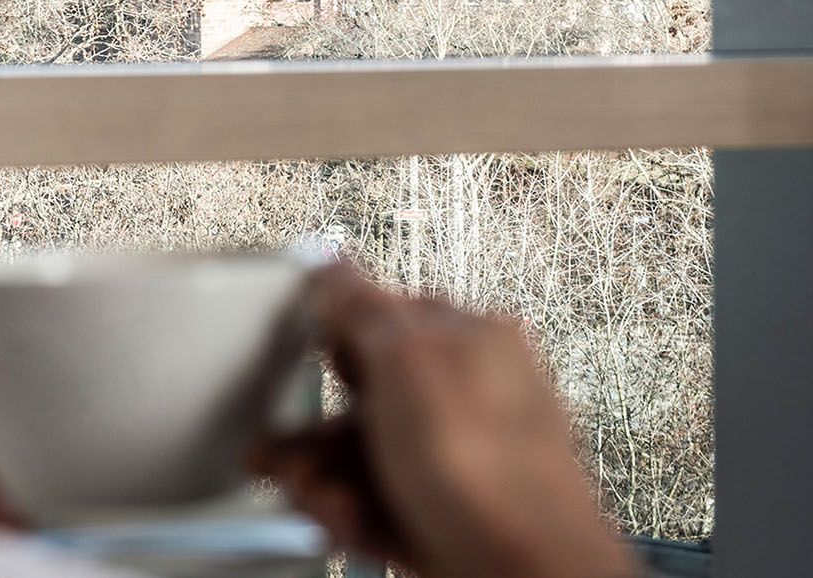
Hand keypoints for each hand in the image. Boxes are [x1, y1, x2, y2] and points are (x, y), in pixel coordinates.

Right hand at [257, 265, 637, 577]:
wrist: (524, 573)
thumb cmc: (491, 470)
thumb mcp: (404, 360)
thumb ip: (361, 307)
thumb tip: (332, 265)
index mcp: (475, 338)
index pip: (390, 310)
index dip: (337, 330)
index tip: (300, 343)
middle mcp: (475, 397)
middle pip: (371, 396)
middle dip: (317, 429)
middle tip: (288, 446)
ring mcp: (465, 461)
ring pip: (371, 456)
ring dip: (325, 477)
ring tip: (313, 495)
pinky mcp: (453, 516)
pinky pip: (384, 501)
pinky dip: (354, 512)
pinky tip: (344, 518)